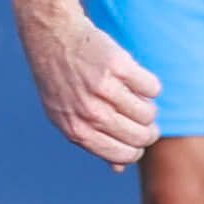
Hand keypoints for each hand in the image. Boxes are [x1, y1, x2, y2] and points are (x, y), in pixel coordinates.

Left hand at [19, 6, 158, 168]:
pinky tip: (134, 78)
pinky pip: (152, 87)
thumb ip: (92, 141)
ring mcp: (102, 89)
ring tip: (135, 95)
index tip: (138, 135)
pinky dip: (150, 85)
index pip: (124, 155)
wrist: (51, 35)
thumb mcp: (66, 116)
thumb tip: (119, 168)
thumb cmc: (61, 79)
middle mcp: (88, 113)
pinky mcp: (117, 65)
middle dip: (149, 129)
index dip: (137, 148)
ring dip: (149, 105)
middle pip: (141, 136)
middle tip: (144, 116)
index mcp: (76, 131)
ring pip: (149, 113)